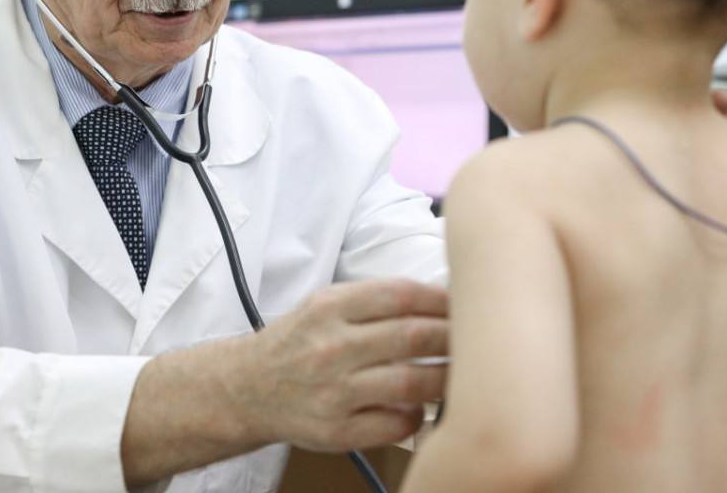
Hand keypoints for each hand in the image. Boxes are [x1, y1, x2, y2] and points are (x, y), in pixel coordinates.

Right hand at [228, 278, 448, 452]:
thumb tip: (442, 299)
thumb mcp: (325, 305)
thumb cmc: (298, 342)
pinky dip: (417, 417)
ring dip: (445, 379)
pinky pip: (397, 425)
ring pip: (412, 384)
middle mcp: (331, 347)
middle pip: (413, 337)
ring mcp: (334, 392)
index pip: (401, 295)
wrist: (247, 389)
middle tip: (479, 340)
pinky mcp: (337, 431)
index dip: (441, 299)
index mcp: (330, 308)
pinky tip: (418, 408)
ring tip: (460, 375)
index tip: (465, 303)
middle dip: (455, 337)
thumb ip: (375, 300)